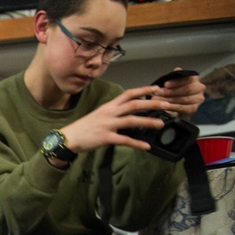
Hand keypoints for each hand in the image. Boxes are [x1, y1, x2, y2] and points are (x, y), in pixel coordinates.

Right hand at [59, 85, 174, 153]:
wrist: (68, 138)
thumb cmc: (83, 127)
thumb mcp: (99, 115)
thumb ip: (113, 113)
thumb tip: (128, 113)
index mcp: (108, 106)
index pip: (128, 94)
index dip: (143, 90)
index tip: (157, 88)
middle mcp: (109, 113)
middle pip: (134, 104)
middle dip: (151, 103)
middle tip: (166, 104)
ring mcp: (107, 125)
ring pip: (131, 120)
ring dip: (148, 122)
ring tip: (161, 124)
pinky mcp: (105, 138)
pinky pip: (124, 140)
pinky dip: (136, 144)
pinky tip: (146, 147)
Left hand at [152, 67, 204, 118]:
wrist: (175, 105)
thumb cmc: (174, 91)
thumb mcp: (173, 82)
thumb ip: (175, 76)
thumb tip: (177, 70)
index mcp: (194, 79)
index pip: (188, 78)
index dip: (176, 82)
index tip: (165, 84)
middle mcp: (199, 88)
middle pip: (187, 89)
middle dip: (171, 91)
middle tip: (158, 93)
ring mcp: (198, 99)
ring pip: (183, 99)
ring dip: (169, 100)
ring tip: (157, 100)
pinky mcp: (193, 109)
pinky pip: (182, 108)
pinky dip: (172, 107)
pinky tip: (164, 106)